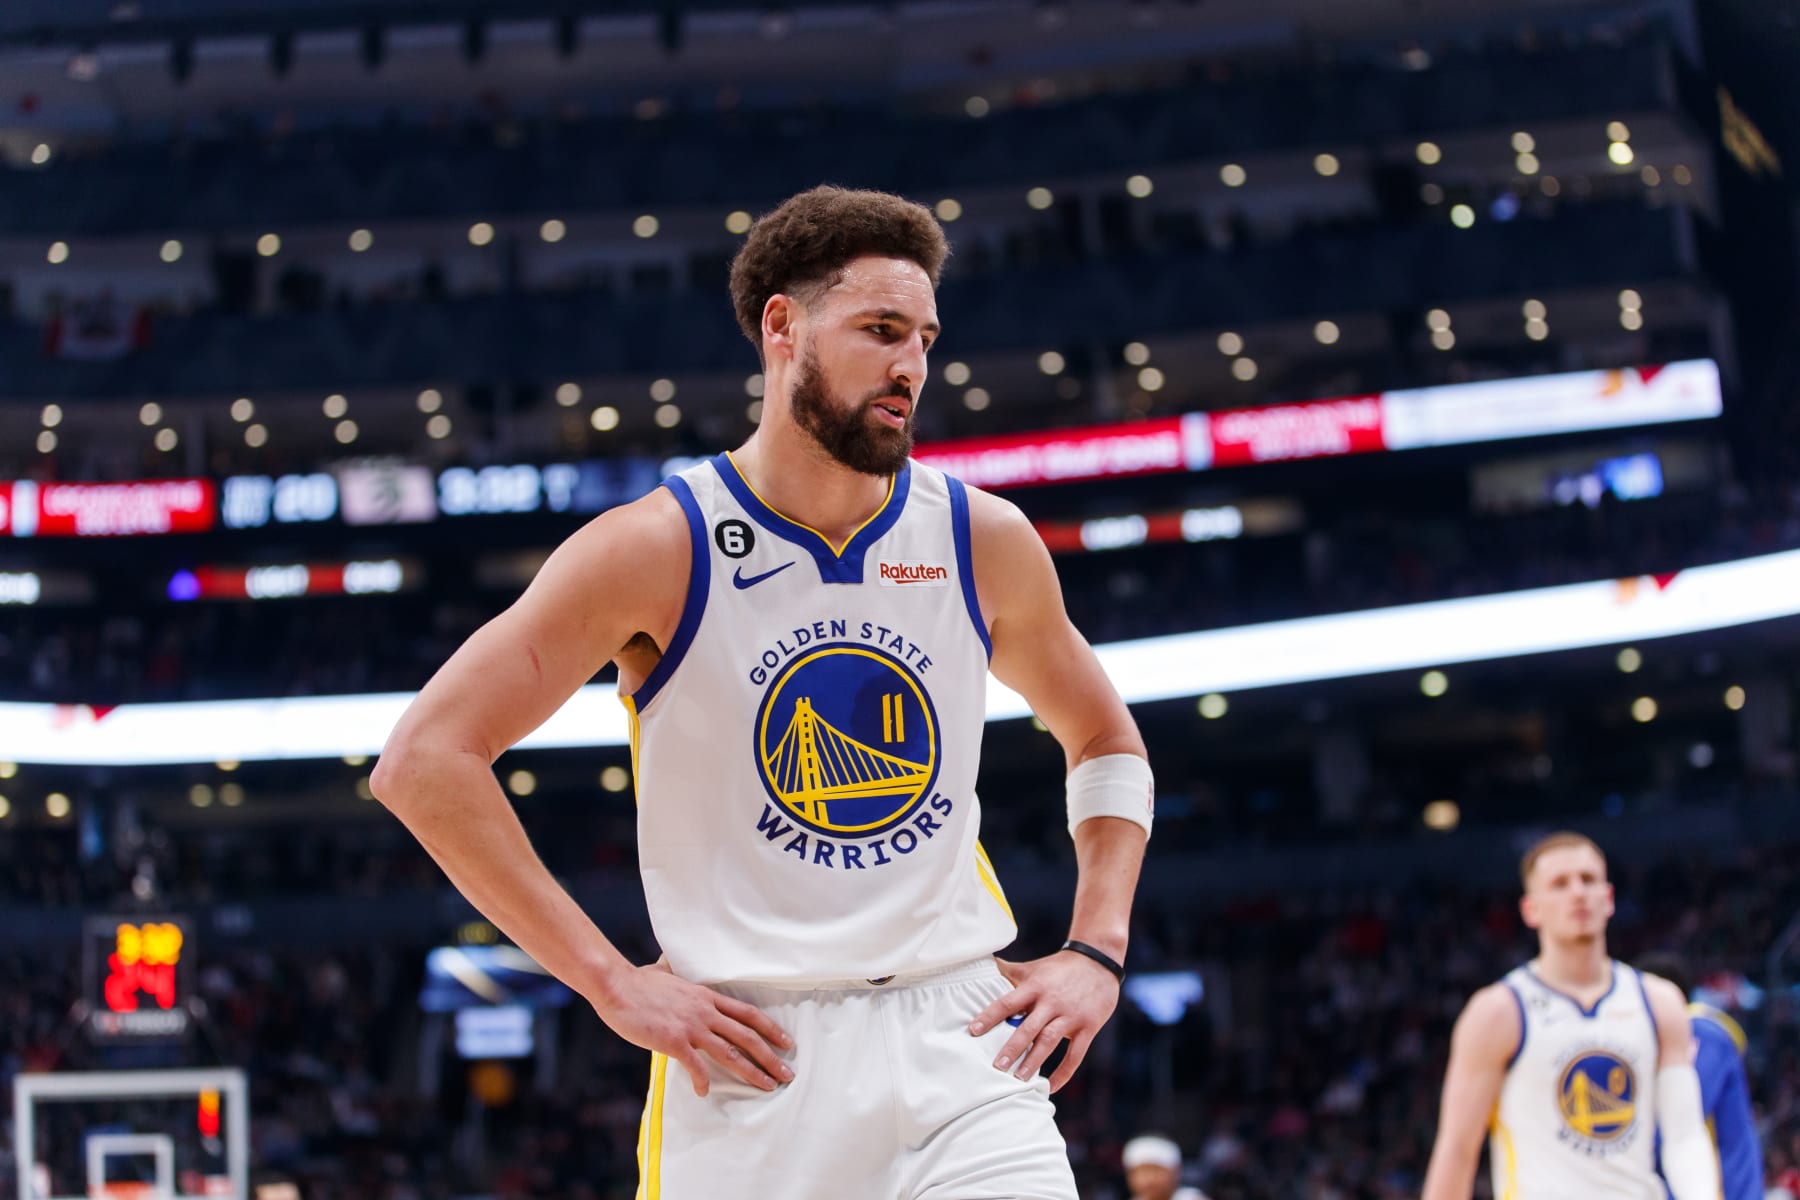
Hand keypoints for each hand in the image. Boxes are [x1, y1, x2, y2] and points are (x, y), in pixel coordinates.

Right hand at [592, 961, 793, 1097]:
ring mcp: (691, 1026)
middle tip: (787, 1073)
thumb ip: (673, 971)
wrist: (617, 986)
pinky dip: (702, 1080)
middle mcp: (705, 1011)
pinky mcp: (673, 1040)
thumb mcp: (664, 972)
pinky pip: (694, 1066)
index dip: (770, 1028)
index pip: (747, 1013)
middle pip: (747, 1035)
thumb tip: (667, 963)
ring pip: (730, 1052)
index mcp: (706, 996)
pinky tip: (704, 1091)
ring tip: (767, 1085)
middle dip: (770, 1056)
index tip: (786, 1041)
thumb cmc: (638, 981)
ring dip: (752, 1071)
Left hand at [966, 950, 1119, 1092]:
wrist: (1099, 960)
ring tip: (1019, 1078)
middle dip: (1012, 1047)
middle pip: (1028, 1026)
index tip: (974, 1031)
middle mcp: (1051, 1001)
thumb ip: (1008, 972)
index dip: (990, 1016)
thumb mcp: (1033, 968)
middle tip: (996, 1067)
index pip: (1008, 1002)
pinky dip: (1063, 1072)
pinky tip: (1051, 1086)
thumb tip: (980, 967)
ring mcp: (1071, 1015)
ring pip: (1049, 1041)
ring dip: (1034, 1061)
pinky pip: (1075, 1054)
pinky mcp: (1088, 1026)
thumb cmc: (1059, 967)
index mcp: (1035, 986)